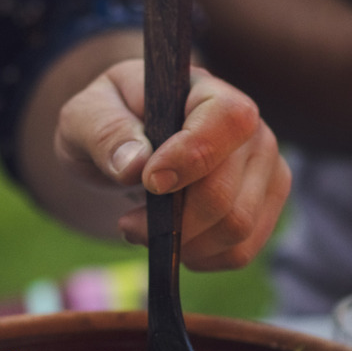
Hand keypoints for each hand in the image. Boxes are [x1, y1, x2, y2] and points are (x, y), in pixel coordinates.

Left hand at [54, 59, 289, 269]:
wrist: (128, 148)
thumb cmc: (109, 124)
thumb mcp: (86, 116)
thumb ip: (105, 132)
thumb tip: (134, 164)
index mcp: (209, 93)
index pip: (228, 120)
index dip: (191, 158)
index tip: (148, 182)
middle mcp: (251, 130)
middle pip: (225, 192)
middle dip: (170, 220)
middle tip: (127, 224)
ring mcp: (265, 170)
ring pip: (236, 227)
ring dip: (182, 243)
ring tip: (145, 230)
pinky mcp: (263, 206)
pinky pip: (240, 251)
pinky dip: (200, 257)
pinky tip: (173, 241)